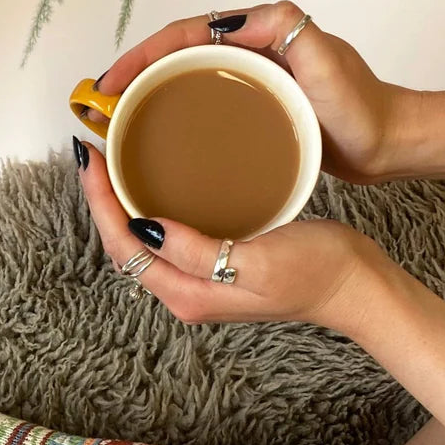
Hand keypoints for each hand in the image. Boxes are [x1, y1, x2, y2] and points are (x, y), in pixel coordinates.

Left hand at [76, 141, 381, 332]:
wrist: (354, 286)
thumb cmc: (317, 271)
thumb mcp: (258, 261)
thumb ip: (198, 251)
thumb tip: (145, 229)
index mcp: (188, 294)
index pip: (124, 247)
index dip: (100, 202)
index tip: (89, 157)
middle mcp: (185, 292)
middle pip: (124, 246)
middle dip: (101, 200)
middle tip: (92, 150)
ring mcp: (197, 282)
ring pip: (140, 242)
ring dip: (120, 203)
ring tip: (110, 160)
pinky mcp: (212, 268)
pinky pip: (164, 238)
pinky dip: (147, 208)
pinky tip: (149, 182)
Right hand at [88, 1, 409, 184]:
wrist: (389, 141)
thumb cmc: (363, 108)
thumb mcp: (325, 62)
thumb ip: (286, 30)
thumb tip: (229, 22)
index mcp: (261, 32)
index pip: (185, 35)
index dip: (142, 56)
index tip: (110, 82)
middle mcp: (251, 50)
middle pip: (176, 55)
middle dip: (133, 75)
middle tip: (100, 106)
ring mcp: (250, 81)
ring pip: (184, 81)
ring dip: (147, 98)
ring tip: (116, 124)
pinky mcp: (253, 110)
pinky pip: (202, 106)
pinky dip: (173, 117)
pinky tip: (157, 143)